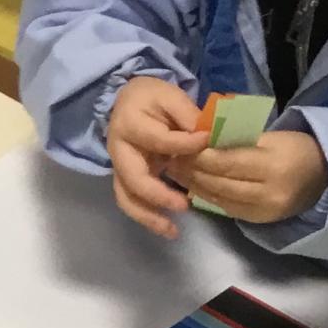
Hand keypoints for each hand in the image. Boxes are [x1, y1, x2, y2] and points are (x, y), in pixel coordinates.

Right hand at [105, 77, 212, 239]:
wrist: (129, 101)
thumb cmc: (152, 99)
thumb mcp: (171, 96)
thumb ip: (188, 115)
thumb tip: (207, 137)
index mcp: (130, 125)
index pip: (158, 139)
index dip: (184, 144)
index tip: (208, 141)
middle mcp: (119, 149)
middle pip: (132, 178)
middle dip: (157, 195)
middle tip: (184, 205)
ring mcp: (120, 167)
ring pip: (127, 197)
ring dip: (148, 216)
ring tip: (172, 231)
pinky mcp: (127, 179)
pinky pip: (133, 202)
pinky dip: (149, 217)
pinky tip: (168, 227)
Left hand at [181, 129, 327, 225]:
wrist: (325, 178)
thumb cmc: (296, 149)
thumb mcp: (271, 137)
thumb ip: (237, 140)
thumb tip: (201, 139)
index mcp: (273, 165)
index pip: (226, 162)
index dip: (200, 155)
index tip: (180, 144)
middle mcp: (268, 192)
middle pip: (219, 182)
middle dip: (192, 170)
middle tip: (171, 158)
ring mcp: (264, 210)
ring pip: (218, 197)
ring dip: (194, 184)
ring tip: (176, 170)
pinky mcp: (259, 221)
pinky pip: (226, 207)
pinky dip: (207, 196)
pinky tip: (193, 186)